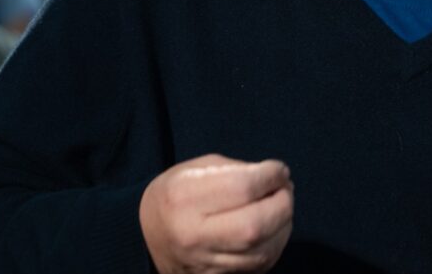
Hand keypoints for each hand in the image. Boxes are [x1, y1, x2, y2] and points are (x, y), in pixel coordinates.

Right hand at [139, 154, 293, 273]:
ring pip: (261, 251)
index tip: (279, 170)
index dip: (271, 176)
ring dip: (283, 225)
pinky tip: (274, 229)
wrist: (145, 236)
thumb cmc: (175, 194)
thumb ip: (237, 170)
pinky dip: (275, 245)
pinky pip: (258, 266)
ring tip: (282, 207)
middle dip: (283, 203)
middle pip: (255, 225)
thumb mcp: (196, 168)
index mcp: (185, 198)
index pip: (243, 187)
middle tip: (285, 189)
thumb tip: (275, 177)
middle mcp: (193, 235)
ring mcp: (204, 263)